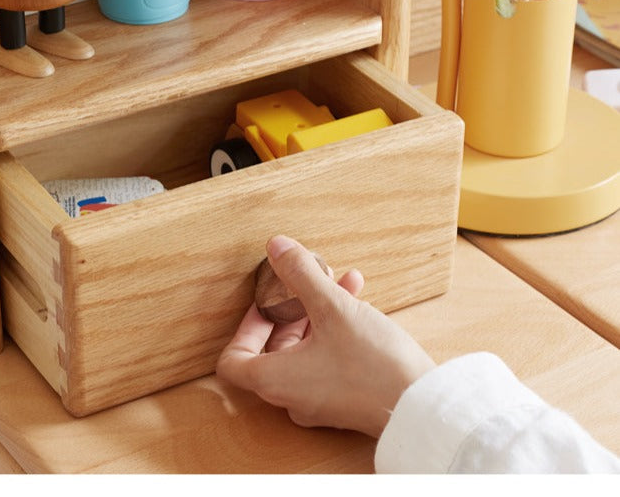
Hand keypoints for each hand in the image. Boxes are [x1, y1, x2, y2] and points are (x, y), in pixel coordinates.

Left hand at [216, 235, 435, 438]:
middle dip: (290, 307)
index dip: (245, 326)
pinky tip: (357, 297)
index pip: (233, 361)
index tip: (264, 302)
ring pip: (304, 348)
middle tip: (303, 282)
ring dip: (317, 310)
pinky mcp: (343, 398)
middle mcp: (291, 395)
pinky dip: (334, 328)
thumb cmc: (372, 365)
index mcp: (275, 380)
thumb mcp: (332, 307)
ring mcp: (318, 400)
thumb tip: (276, 247)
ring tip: (338, 280)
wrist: (422, 406)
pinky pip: (326, 357)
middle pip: (273, 347)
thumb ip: (300, 274)